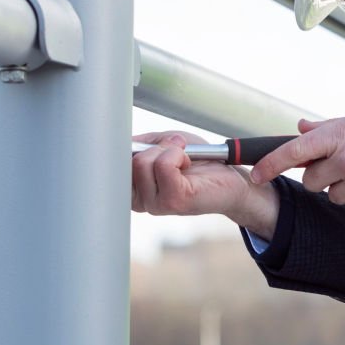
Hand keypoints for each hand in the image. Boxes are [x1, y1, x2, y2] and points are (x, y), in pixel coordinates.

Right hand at [131, 131, 278, 238]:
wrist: (232, 179)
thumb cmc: (200, 162)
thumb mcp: (165, 144)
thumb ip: (141, 143)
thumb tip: (123, 140)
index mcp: (135, 189)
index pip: (113, 166)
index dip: (128, 147)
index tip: (150, 144)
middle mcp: (140, 201)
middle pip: (128, 161)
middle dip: (155, 146)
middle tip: (176, 148)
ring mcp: (155, 204)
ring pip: (143, 162)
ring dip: (170, 150)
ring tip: (185, 157)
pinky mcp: (173, 201)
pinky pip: (164, 165)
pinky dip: (178, 155)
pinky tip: (189, 164)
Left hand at [251, 109, 344, 215]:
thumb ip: (327, 128)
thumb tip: (300, 127)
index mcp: (339, 135)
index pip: (294, 151)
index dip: (269, 164)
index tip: (254, 174)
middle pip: (310, 181)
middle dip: (320, 177)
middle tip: (342, 166)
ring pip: (332, 197)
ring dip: (343, 189)